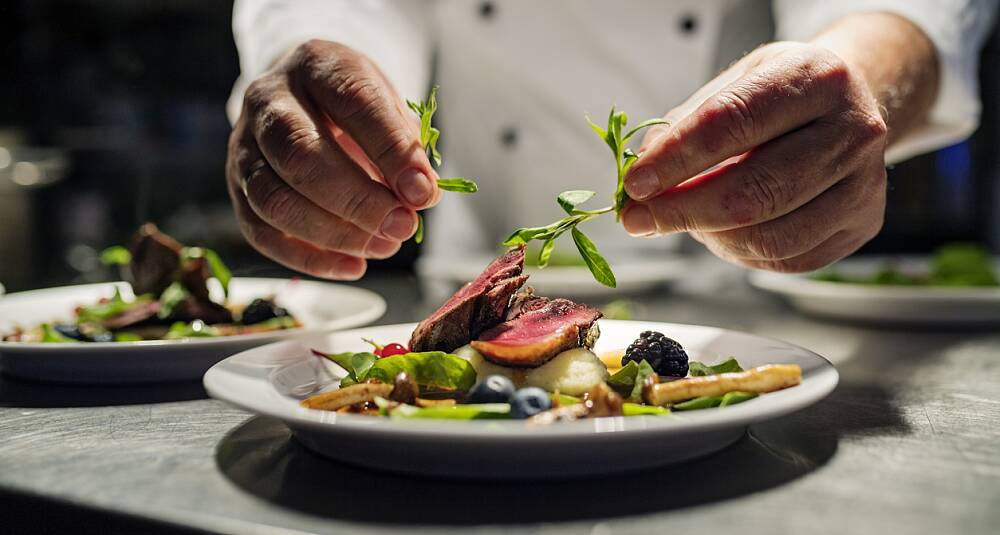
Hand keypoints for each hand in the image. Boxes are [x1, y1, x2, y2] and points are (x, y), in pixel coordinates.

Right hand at [225, 40, 439, 278]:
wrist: (304, 98)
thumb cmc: (353, 108)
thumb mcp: (387, 106)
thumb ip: (403, 144)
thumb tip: (420, 195)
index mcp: (316, 65)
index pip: (352, 102)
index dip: (390, 150)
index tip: (423, 191)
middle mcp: (268, 100)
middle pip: (301, 156)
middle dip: (357, 200)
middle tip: (402, 226)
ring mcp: (243, 145)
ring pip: (274, 199)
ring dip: (334, 233)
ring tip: (384, 246)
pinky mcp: (236, 188)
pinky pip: (261, 232)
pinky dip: (309, 258)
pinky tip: (353, 266)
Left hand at [621, 42, 888, 271]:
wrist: (850, 104)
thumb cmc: (782, 94)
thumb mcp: (734, 83)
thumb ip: (685, 126)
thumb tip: (641, 176)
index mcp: (816, 78)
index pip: (731, 123)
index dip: (676, 159)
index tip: (634, 183)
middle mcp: (853, 129)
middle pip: (753, 191)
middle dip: (681, 211)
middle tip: (637, 219)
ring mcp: (864, 183)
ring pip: (769, 237)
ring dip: (709, 236)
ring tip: (682, 219)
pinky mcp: (862, 224)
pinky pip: (786, 260)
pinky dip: (739, 253)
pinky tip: (721, 231)